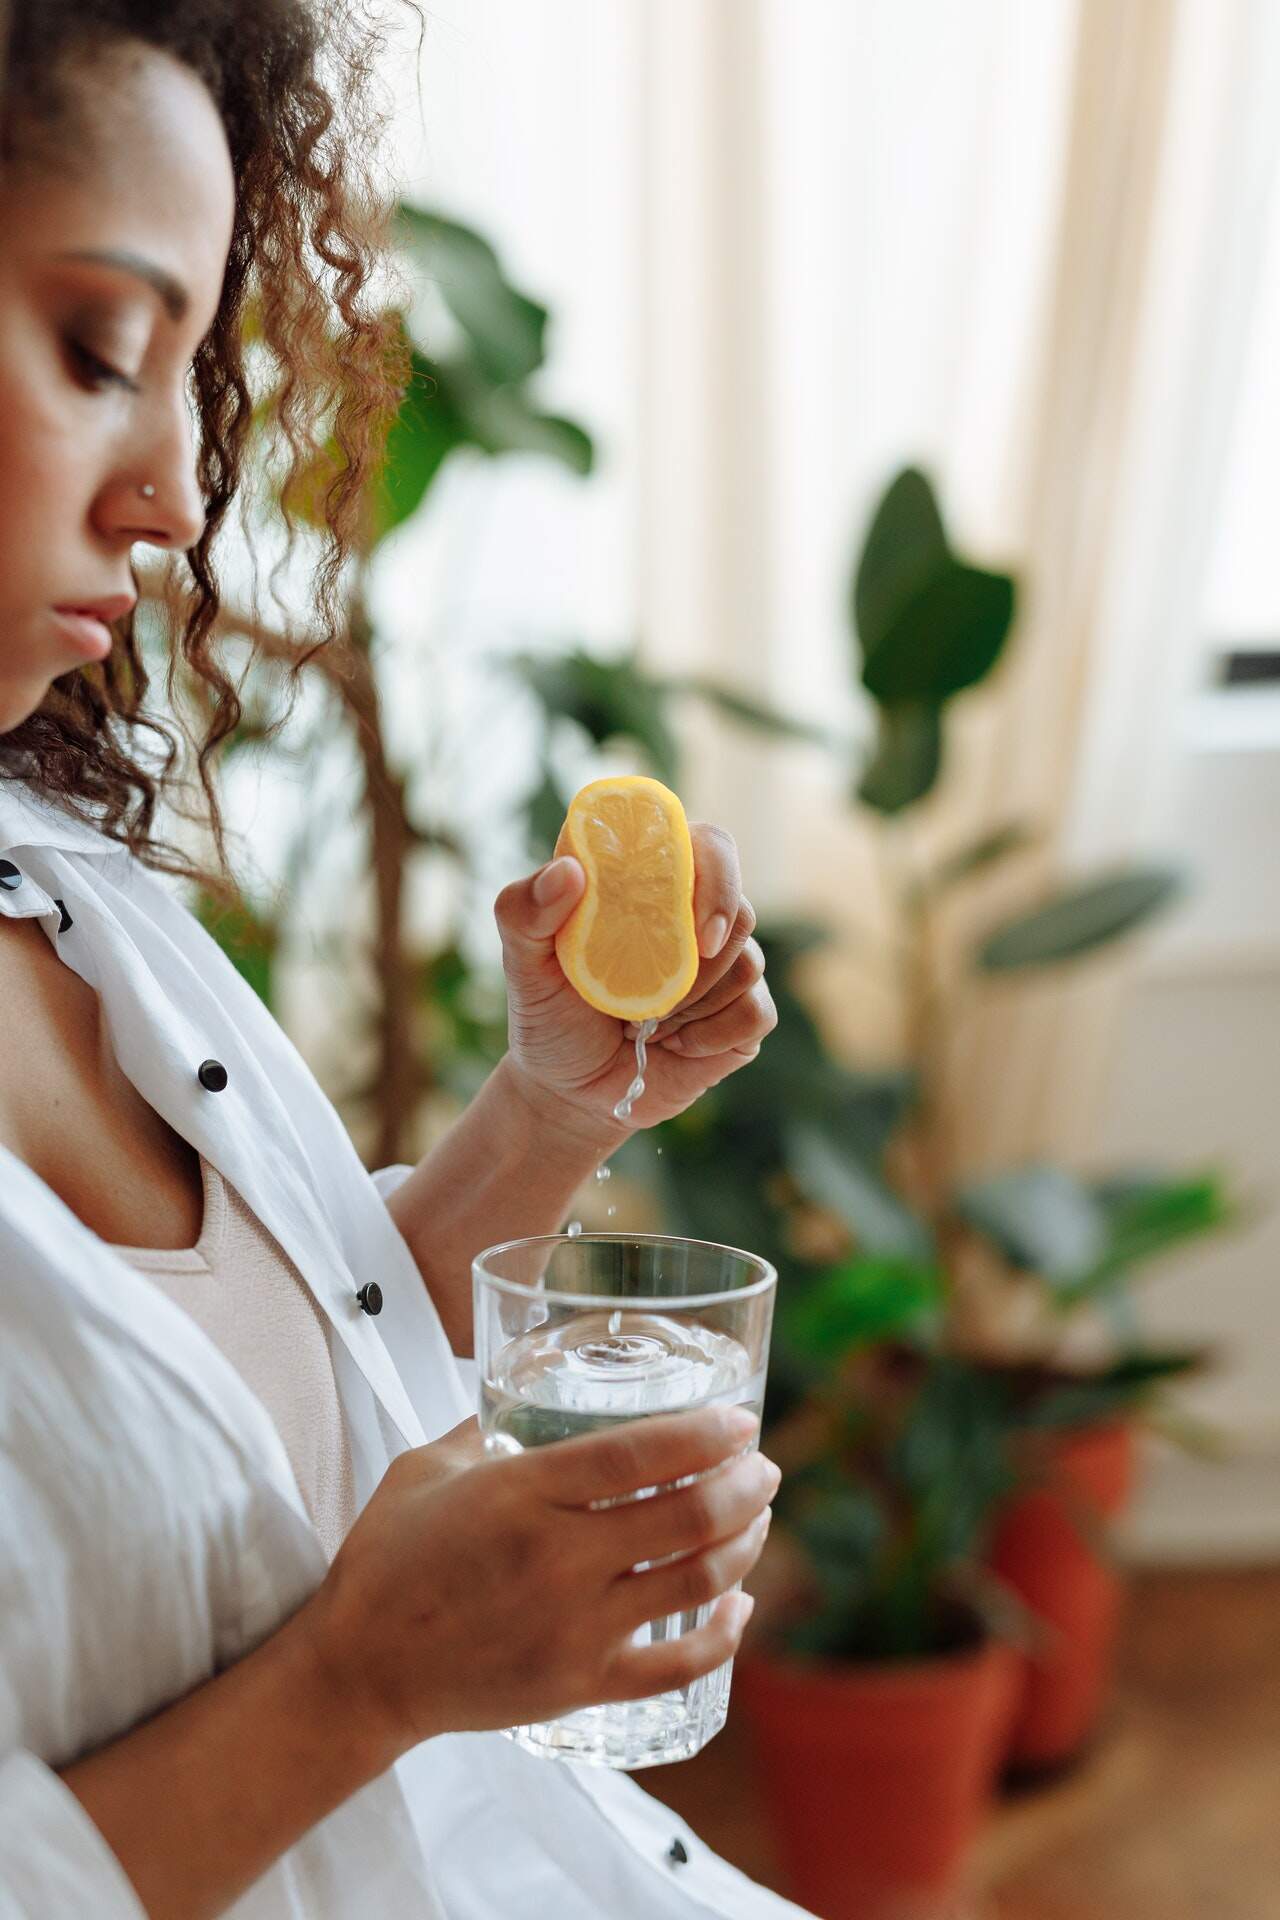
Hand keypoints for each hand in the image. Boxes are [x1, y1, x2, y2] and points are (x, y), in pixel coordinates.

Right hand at [298, 1410, 778, 1761]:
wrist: (359, 1669)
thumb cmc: (388, 1559)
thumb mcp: (429, 1466)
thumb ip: (485, 1424)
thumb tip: (527, 1386)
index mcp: (523, 1493)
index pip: (640, 1453)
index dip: (706, 1434)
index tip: (742, 1420)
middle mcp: (560, 1559)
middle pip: (688, 1514)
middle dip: (745, 1484)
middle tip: (763, 1466)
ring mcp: (576, 1628)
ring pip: (697, 1580)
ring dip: (745, 1543)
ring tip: (758, 1517)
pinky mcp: (581, 1685)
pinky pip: (678, 1665)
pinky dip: (724, 1634)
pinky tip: (740, 1605)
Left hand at [494, 822, 776, 1138]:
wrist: (569, 1090)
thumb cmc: (549, 1013)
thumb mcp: (523, 963)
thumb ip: (525, 910)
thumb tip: (569, 870)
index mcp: (653, 883)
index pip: (709, 846)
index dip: (716, 876)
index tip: (694, 929)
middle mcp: (697, 916)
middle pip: (740, 910)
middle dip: (694, 963)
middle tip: (643, 1001)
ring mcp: (728, 965)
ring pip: (746, 965)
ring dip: (690, 1004)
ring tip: (642, 1022)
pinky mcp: (744, 1014)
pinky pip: (755, 1013)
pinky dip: (710, 1036)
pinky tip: (674, 1045)